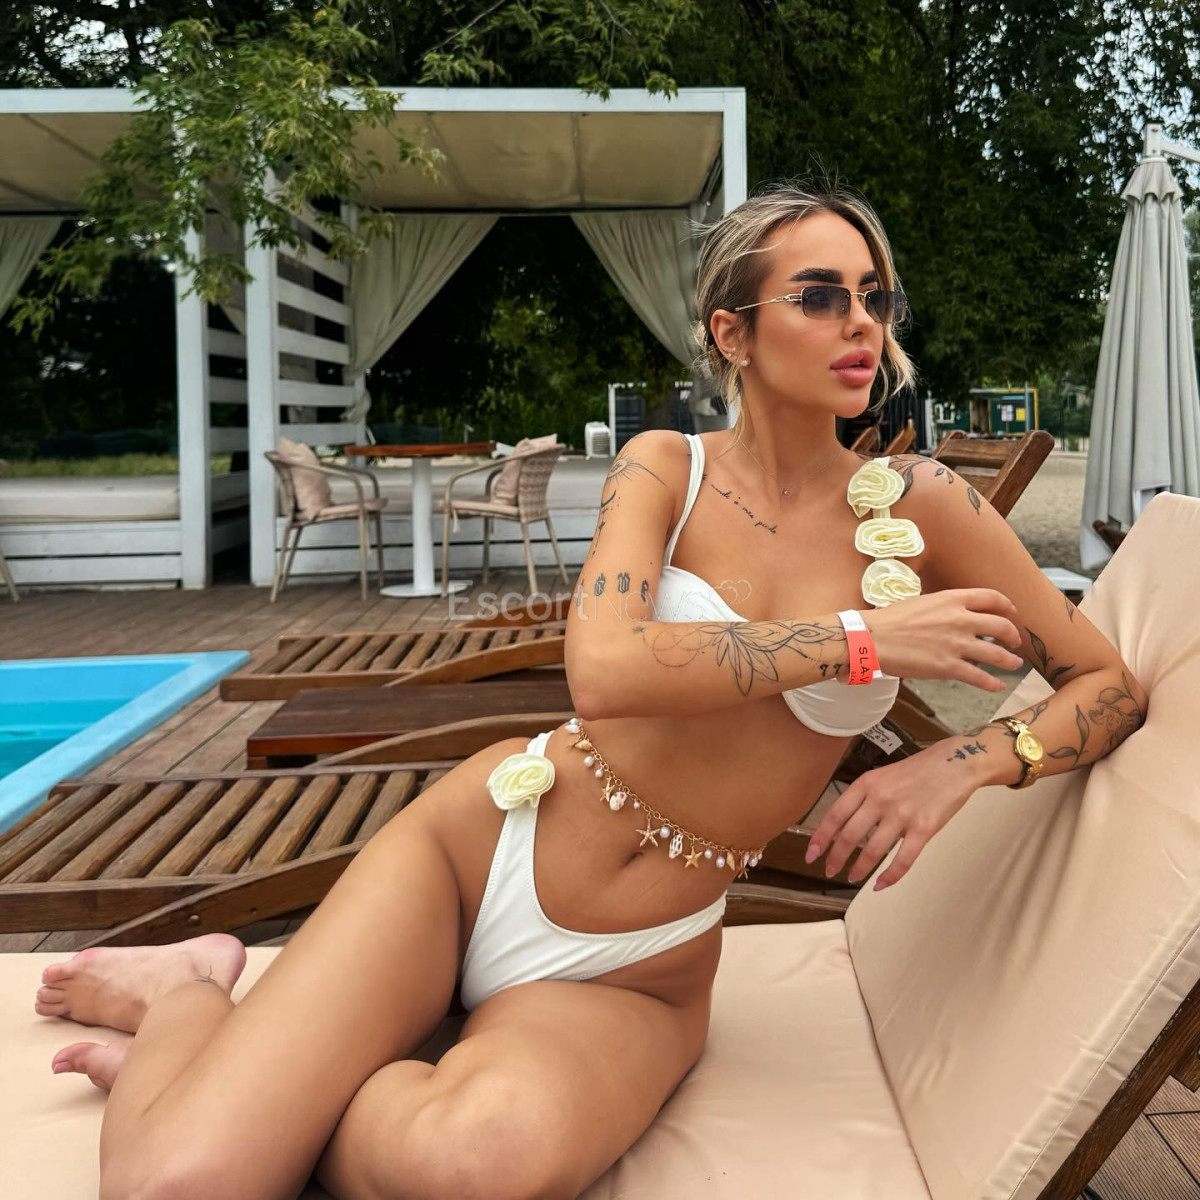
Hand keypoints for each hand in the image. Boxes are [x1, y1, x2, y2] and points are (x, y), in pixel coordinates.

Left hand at [804, 747, 979, 890]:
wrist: (955, 763)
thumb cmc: (917, 771)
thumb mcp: (882, 776)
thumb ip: (864, 798)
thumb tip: (844, 827)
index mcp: (866, 783)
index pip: (835, 815)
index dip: (820, 838)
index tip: (811, 854)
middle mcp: (880, 798)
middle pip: (849, 835)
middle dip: (836, 858)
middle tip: (829, 870)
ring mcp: (902, 814)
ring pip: (872, 850)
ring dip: (859, 868)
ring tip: (853, 877)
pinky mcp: (924, 828)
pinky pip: (902, 859)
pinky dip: (890, 876)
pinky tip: (880, 884)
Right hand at [867, 588, 1024, 692]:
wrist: (872, 639)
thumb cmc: (890, 620)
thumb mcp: (922, 602)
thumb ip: (944, 608)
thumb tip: (954, 617)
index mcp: (952, 600)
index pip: (991, 598)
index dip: (1007, 606)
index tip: (1012, 613)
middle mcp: (960, 620)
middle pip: (1001, 626)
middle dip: (1013, 635)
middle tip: (1015, 642)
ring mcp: (956, 644)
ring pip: (997, 654)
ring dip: (1010, 660)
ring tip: (1015, 664)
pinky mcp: (948, 667)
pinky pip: (980, 677)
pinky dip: (992, 683)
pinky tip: (998, 686)